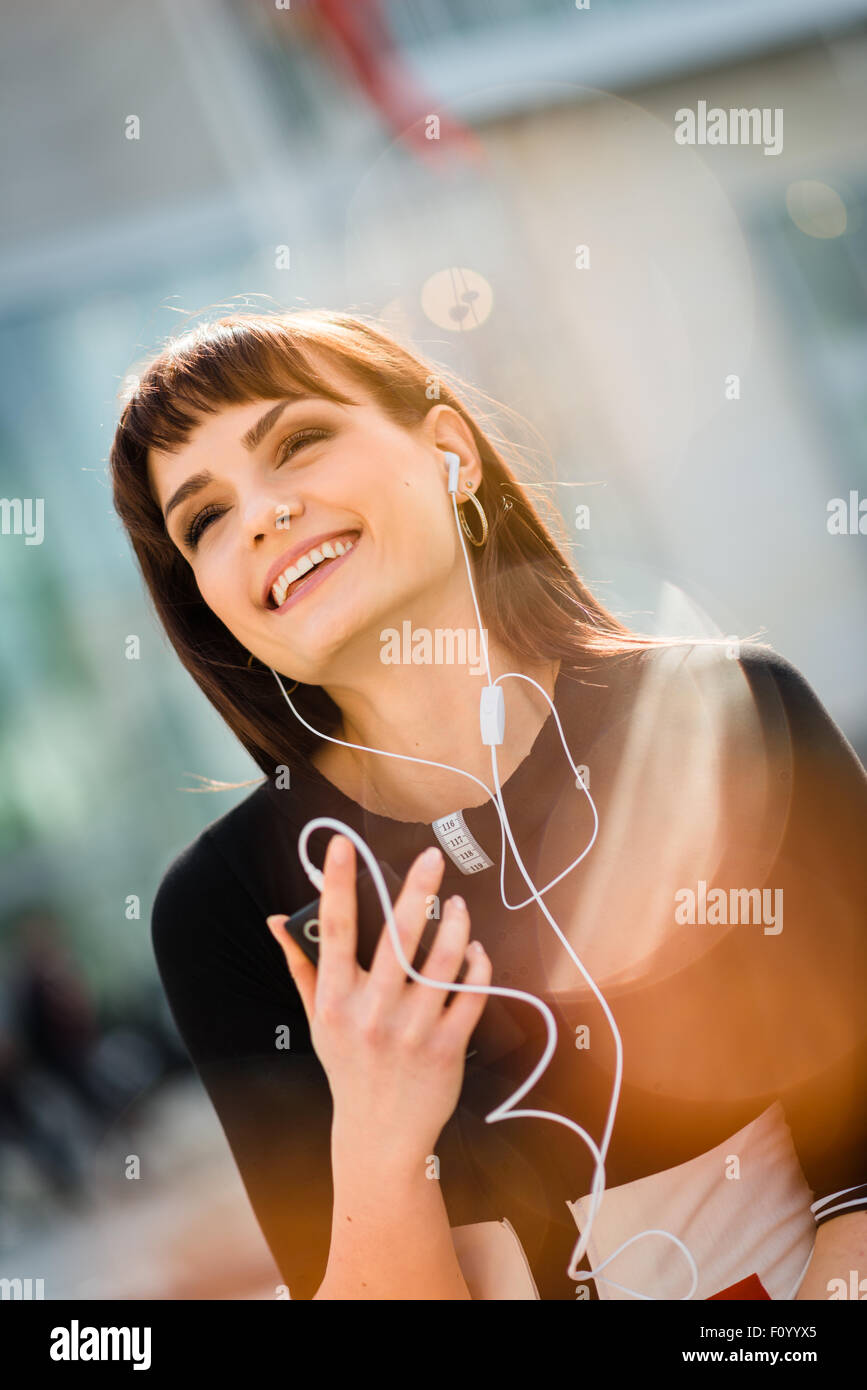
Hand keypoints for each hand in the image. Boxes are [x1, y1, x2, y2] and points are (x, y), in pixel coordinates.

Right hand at [267, 835, 491, 1165]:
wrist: (381, 1136)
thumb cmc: (349, 1068)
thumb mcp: (317, 1019)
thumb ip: (301, 966)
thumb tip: (276, 921)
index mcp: (336, 999)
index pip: (333, 930)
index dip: (337, 883)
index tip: (343, 844)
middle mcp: (372, 1012)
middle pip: (396, 939)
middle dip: (416, 891)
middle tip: (433, 856)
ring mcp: (411, 1030)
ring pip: (441, 963)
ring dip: (455, 926)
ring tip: (458, 904)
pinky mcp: (446, 1047)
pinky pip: (469, 995)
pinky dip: (476, 966)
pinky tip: (474, 947)